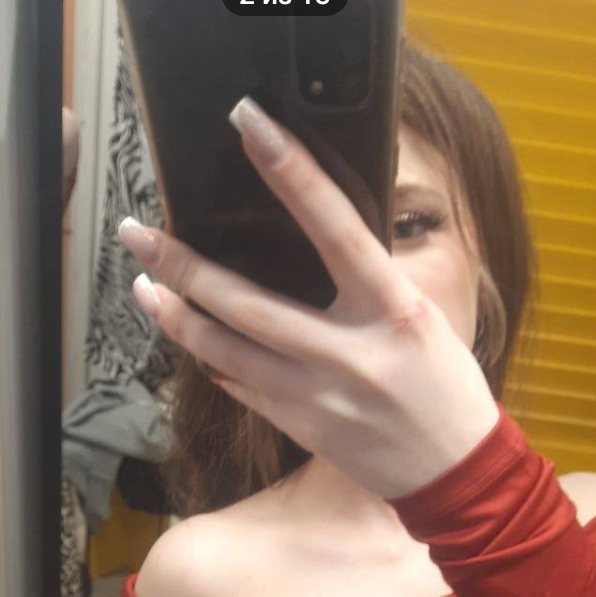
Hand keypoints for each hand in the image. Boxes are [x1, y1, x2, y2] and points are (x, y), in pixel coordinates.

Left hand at [118, 95, 499, 500]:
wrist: (456, 473)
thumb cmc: (446, 385)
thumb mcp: (423, 317)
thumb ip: (373, 281)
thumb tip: (319, 233)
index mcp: (393, 310)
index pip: (336, 227)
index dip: (292, 171)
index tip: (249, 123)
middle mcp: (350, 354)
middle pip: (248, 304)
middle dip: (185, 267)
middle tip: (138, 232)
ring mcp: (319, 397)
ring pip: (227, 353)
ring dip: (179, 317)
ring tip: (145, 285)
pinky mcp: (301, 428)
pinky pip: (241, 389)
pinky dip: (211, 361)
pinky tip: (187, 335)